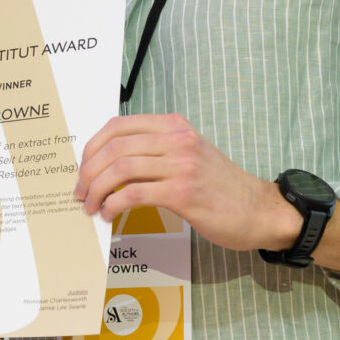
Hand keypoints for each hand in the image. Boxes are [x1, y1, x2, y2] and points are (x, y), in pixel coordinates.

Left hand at [74, 113, 300, 252]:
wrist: (259, 210)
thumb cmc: (219, 187)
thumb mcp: (188, 154)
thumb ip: (156, 150)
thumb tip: (110, 164)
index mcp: (174, 126)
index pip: (118, 126)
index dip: (92, 148)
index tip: (83, 169)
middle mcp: (177, 139)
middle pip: (114, 146)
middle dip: (88, 172)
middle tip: (80, 192)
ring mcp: (182, 165)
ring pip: (121, 169)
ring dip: (97, 190)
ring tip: (91, 206)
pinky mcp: (183, 193)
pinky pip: (134, 194)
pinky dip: (114, 205)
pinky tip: (110, 214)